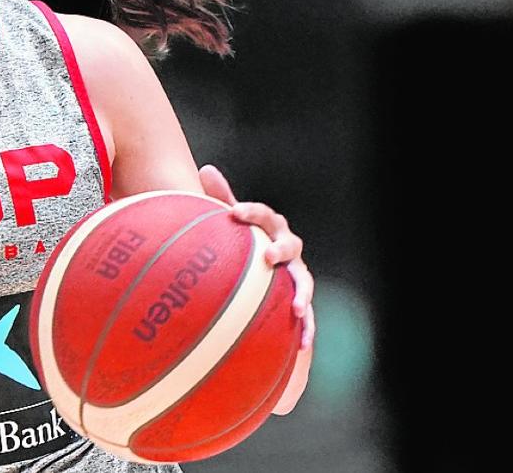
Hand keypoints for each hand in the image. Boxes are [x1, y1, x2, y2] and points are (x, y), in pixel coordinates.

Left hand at [198, 165, 315, 351]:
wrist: (266, 263)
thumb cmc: (245, 237)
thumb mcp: (232, 218)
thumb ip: (221, 197)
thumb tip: (204, 168)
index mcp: (271, 226)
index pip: (263, 214)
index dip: (249, 212)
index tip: (232, 211)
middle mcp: (288, 248)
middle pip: (290, 245)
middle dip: (281, 250)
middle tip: (267, 257)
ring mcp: (297, 274)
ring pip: (304, 281)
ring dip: (302, 294)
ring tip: (297, 309)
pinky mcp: (299, 298)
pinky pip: (308, 315)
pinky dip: (307, 329)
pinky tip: (301, 344)